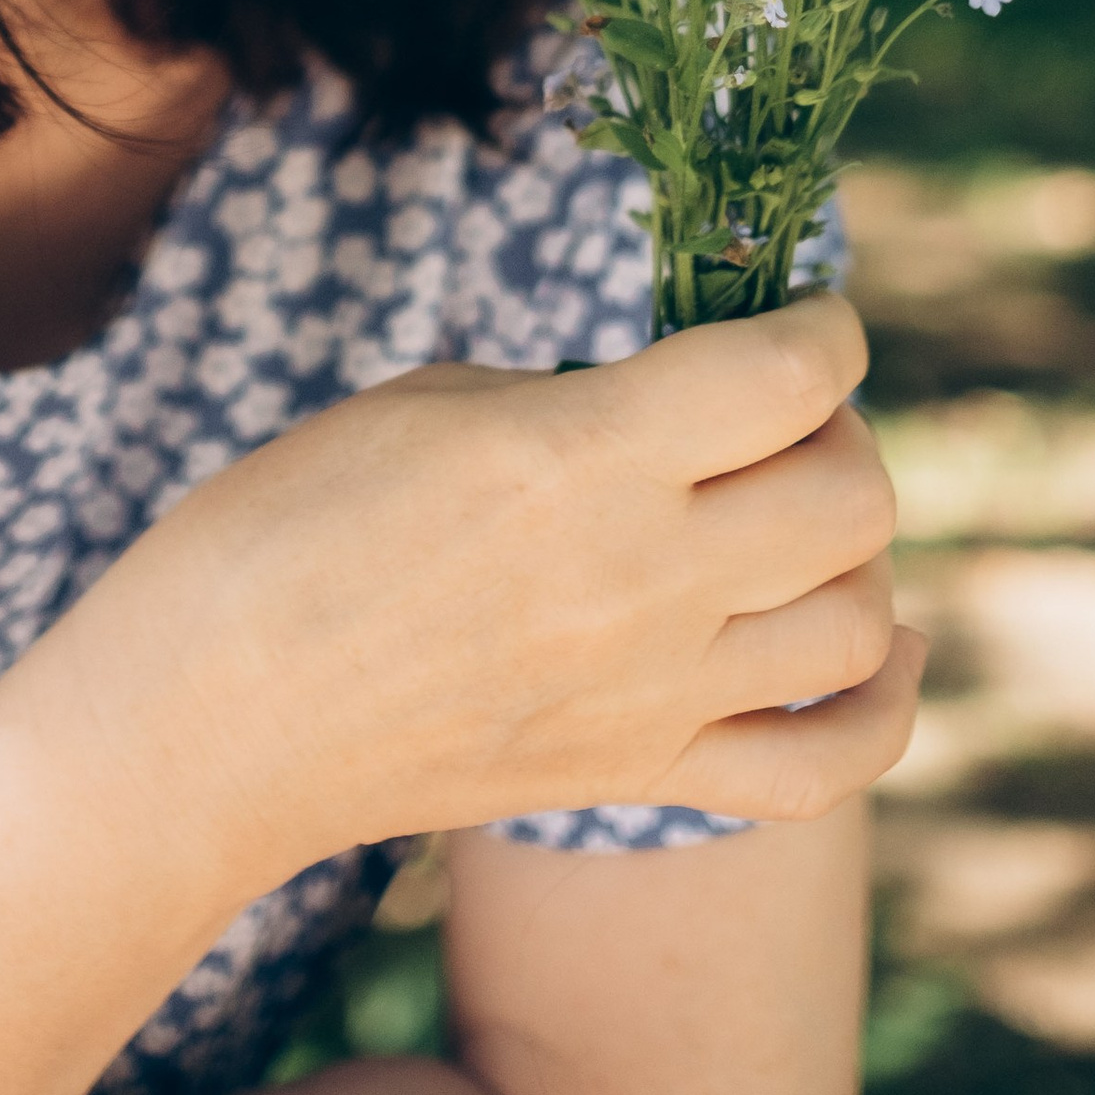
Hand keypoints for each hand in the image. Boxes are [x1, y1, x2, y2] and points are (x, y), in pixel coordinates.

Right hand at [78, 294, 917, 884]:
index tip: (809, 316)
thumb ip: (580, 400)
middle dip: (844, 434)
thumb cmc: (286, 523)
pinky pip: (823, 769)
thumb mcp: (430, 403)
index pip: (788, 376)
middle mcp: (640, 581)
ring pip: (859, 624)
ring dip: (858, 554)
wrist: (211, 718)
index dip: (826, 326)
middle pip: (852, 499)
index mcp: (579, 457)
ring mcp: (650, 696)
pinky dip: (883, 709)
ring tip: (801, 517)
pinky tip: (880, 647)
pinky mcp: (636, 778)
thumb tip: (684, 406)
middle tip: (784, 418)